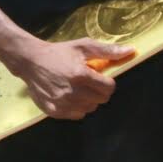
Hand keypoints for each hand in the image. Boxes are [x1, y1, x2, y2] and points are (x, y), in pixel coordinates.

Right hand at [17, 38, 134, 119]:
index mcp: (80, 74)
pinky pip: (76, 115)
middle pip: (101, 100)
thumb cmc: (60, 52)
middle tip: (92, 83)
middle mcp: (72, 91)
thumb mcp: (84, 46)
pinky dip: (78, 108)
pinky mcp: (54, 111)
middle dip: (100, 91)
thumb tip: (130, 51)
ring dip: (90, 100)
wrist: (31, 62)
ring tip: (81, 89)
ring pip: (90, 109)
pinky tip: (71, 96)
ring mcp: (62, 103)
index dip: (109, 83)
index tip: (103, 78)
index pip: (109, 88)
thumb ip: (108, 51)